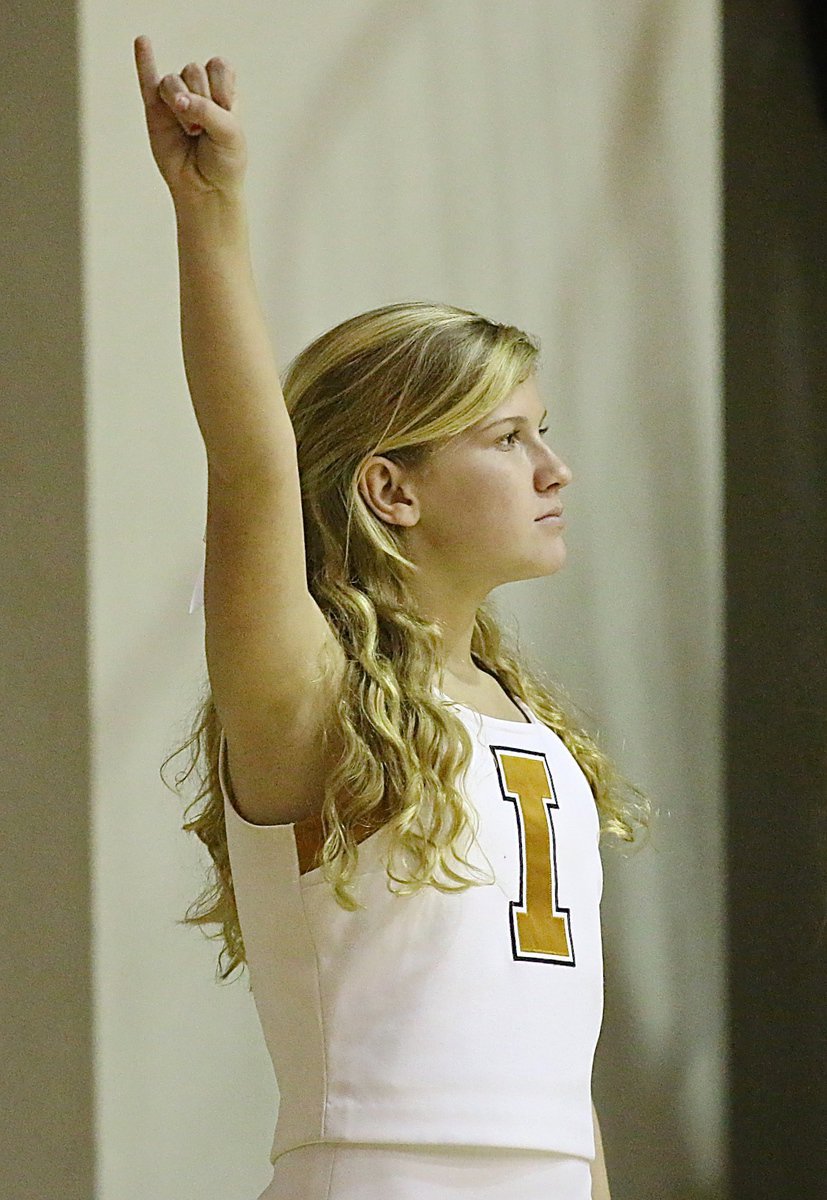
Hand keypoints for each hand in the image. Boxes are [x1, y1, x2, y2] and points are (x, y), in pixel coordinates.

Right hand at [133, 34, 247, 204]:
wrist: (206, 190)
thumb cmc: (224, 163)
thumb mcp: (230, 135)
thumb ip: (208, 111)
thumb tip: (177, 100)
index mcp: (222, 90)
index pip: (219, 66)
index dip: (221, 88)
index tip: (226, 113)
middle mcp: (198, 90)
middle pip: (193, 70)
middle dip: (201, 101)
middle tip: (205, 131)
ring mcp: (175, 99)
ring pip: (171, 81)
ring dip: (181, 107)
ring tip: (191, 132)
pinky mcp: (154, 110)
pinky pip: (147, 80)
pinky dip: (144, 61)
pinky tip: (143, 42)